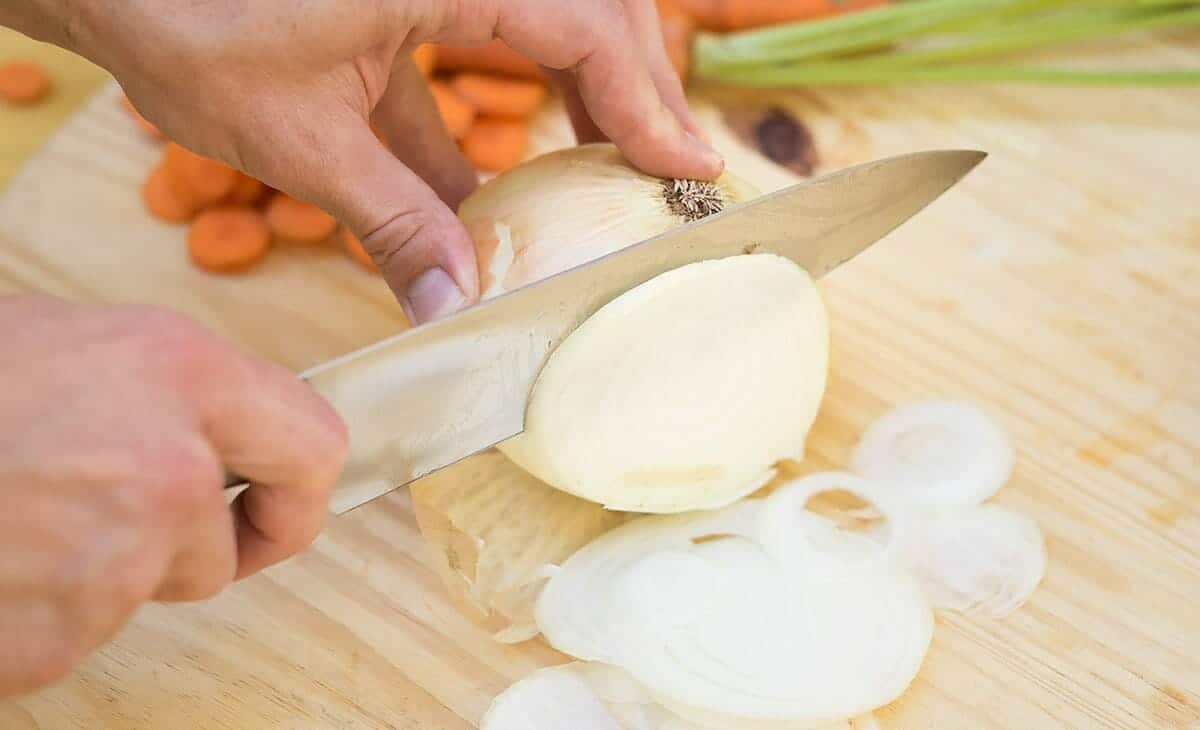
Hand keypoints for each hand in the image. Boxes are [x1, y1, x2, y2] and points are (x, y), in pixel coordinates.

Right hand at [0, 294, 347, 695]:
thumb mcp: (74, 342)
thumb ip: (168, 395)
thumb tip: (224, 439)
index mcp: (182, 372)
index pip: (314, 448)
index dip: (296, 490)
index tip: (274, 506)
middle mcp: (168, 468)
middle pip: (226, 549)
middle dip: (183, 544)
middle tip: (108, 514)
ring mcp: (113, 562)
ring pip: (144, 593)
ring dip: (97, 573)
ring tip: (17, 514)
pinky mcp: (52, 639)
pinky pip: (71, 635)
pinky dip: (36, 613)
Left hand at [35, 0, 722, 323]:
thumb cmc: (187, 26)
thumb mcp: (301, 139)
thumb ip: (395, 223)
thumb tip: (458, 309)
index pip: (585, 24)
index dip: (648, 100)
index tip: (689, 168)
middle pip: (591, 12)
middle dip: (637, 91)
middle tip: (670, 175)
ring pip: (553, 19)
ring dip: (590, 93)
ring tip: (619, 169)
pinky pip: (494, 37)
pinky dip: (518, 101)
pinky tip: (516, 176)